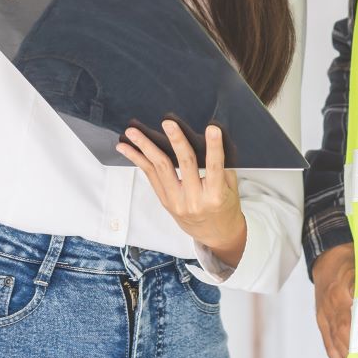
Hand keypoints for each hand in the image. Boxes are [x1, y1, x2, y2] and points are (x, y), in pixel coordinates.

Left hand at [117, 121, 246, 266]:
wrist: (215, 235)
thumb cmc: (225, 206)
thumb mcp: (231, 188)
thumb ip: (222, 166)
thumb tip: (208, 137)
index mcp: (215, 196)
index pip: (214, 168)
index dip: (214, 148)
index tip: (213, 128)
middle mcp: (194, 200)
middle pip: (184, 165)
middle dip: (176, 141)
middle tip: (168, 123)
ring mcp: (176, 201)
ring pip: (159, 169)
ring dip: (144, 148)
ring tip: (132, 132)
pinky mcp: (164, 201)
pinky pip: (150, 176)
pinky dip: (138, 160)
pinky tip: (126, 148)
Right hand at [311, 242, 354, 357]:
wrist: (327, 256)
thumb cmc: (347, 260)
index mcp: (340, 292)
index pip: (350, 321)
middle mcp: (330, 306)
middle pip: (342, 336)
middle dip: (356, 353)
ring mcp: (324, 315)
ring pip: (334, 342)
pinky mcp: (321, 320)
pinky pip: (327, 343)